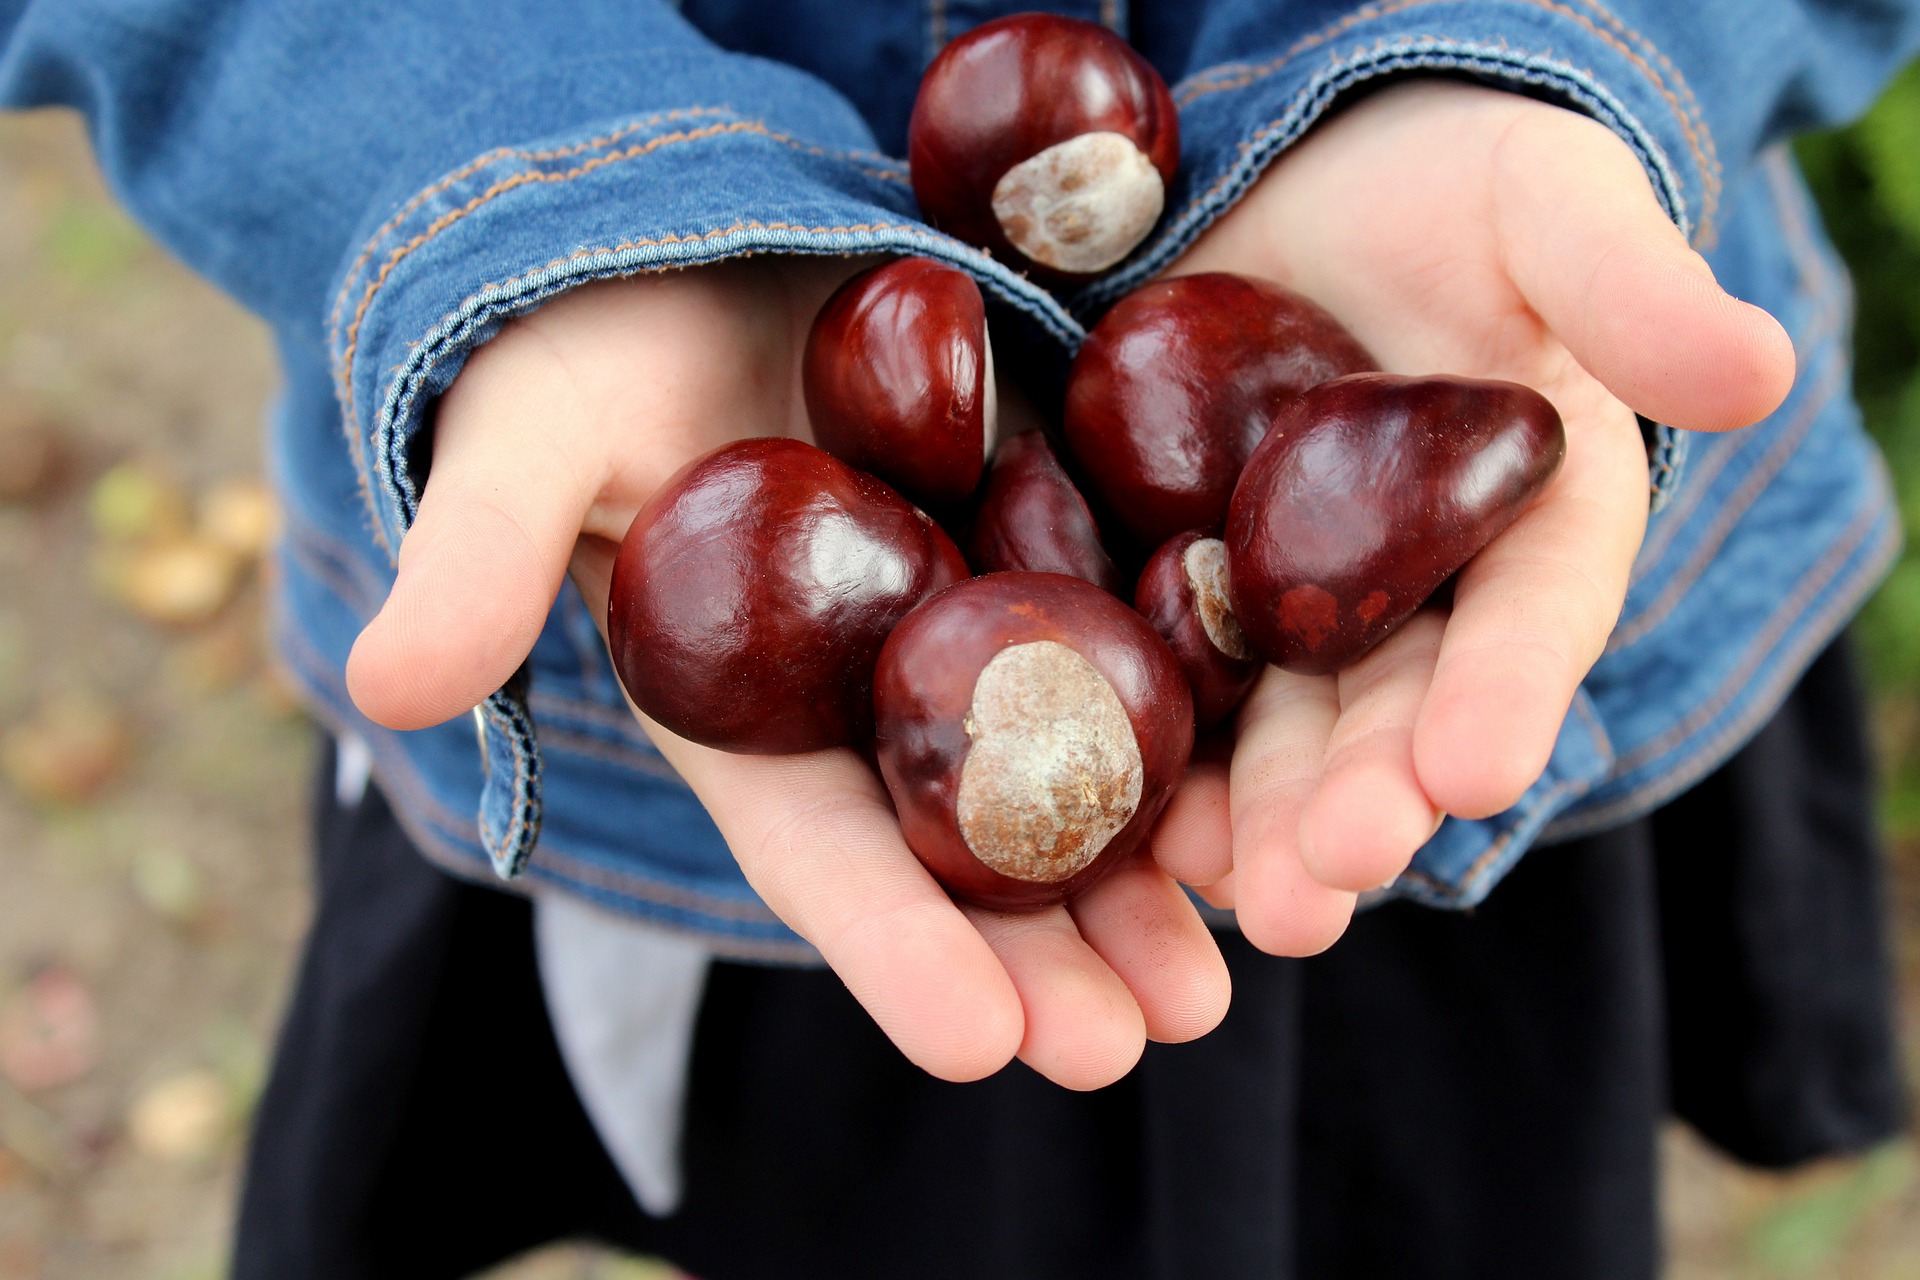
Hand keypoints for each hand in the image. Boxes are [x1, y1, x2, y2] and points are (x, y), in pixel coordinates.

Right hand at [344, 258, 1230, 1088]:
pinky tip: (1280, 796)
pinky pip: (1143, 639)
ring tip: (1218, 984)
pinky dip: (1207, 726)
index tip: (978, 1045)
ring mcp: (969, 617)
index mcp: (751, 703)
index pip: (820, 847)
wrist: (709, 236)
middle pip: (961, 847)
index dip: (891, 946)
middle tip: (1127, 1050)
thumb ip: (480, 551)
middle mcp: (869, 689)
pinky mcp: (1054, 533)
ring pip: (1067, 774)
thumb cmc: (597, 334)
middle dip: (1039, 957)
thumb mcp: (535, 426)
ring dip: (1145, 883)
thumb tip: (378, 688)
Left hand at [1147, 81, 1796, 952]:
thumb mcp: (1545, 204)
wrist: (1311, 184)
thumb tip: (1761, 371)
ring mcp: (1293, 599)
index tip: (1474, 774)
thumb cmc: (1455, 189)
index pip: (1528, 620)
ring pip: (1279, 727)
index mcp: (1529, 523)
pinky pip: (1169, 676)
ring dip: (1259, 821)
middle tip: (1322, 888)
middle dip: (1363, 802)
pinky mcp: (1187, 580)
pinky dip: (1157, 752)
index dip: (1504, 696)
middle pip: (1391, 711)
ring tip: (1230, 899)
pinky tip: (1128, 825)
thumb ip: (1629, 284)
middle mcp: (1418, 592)